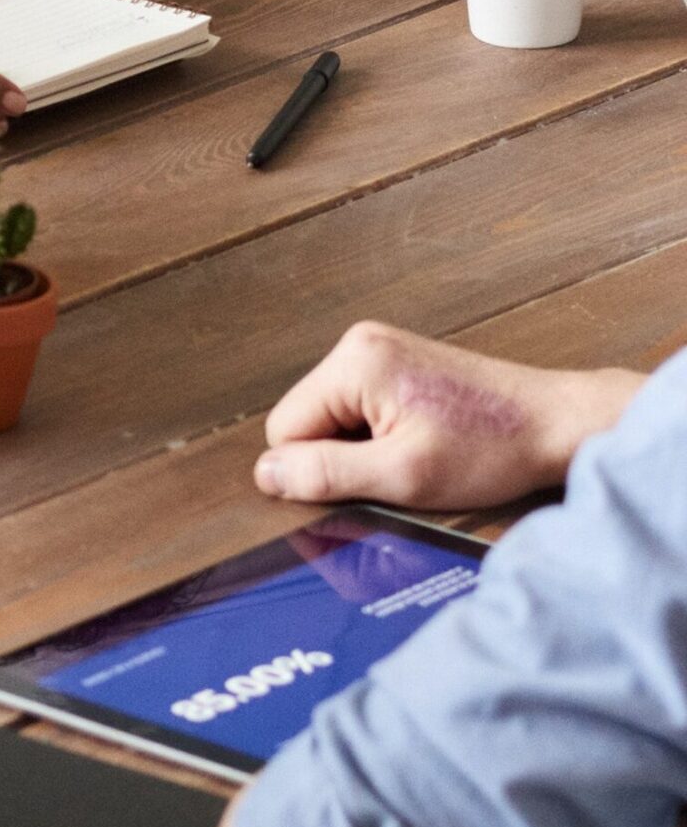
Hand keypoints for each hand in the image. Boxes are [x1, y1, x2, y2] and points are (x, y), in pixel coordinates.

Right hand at [252, 319, 642, 510]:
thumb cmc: (494, 449)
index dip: (319, 470)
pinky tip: (422, 443)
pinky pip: (359, 406)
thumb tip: (265, 475)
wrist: (560, 424)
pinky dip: (381, 434)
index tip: (371, 483)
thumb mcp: (404, 475)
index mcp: (353, 361)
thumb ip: (327, 473)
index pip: (284, 429)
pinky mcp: (398, 361)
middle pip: (307, 419)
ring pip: (334, 416)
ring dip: (365, 448)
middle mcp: (358, 343)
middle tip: (400, 473)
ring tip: (417, 458)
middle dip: (344, 457)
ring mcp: (379, 347)